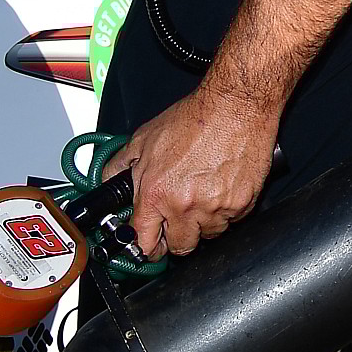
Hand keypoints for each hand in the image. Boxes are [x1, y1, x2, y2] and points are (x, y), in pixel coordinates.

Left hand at [107, 87, 279, 256]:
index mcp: (156, 194)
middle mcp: (185, 206)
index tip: (152, 245)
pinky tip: (224, 186)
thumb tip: (108, 181)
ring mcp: (216, 207)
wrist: (237, 104)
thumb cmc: (196, 117)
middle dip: (179, 236)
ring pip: (210, 234)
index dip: (148, 247)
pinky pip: (234, 219)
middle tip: (182, 218)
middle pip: (181, 247)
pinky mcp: (243, 202)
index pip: (145, 244)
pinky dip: (229, 209)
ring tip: (206, 194)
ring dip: (206, 222)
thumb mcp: (144, 138)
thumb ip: (120, 165)